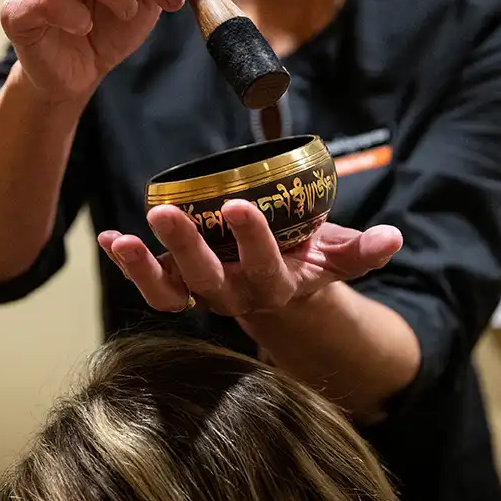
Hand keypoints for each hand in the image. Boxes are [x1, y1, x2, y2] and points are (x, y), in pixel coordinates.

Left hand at [97, 200, 402, 315]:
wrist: (274, 286)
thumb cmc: (305, 260)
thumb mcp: (335, 256)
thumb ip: (360, 252)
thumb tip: (393, 239)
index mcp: (274, 286)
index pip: (264, 266)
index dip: (252, 240)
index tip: (239, 206)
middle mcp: (233, 295)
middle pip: (206, 279)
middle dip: (185, 248)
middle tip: (166, 214)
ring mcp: (199, 292)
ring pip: (168, 289)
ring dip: (142, 267)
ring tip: (121, 239)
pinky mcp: (175, 284)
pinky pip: (148, 282)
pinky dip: (127, 263)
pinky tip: (108, 238)